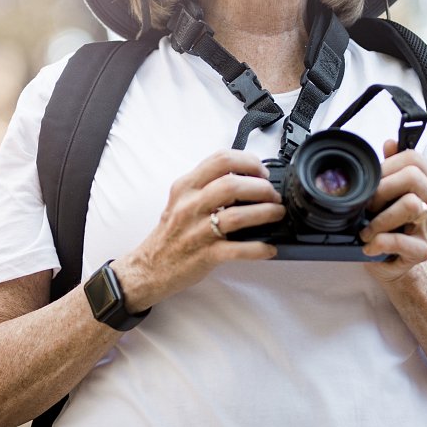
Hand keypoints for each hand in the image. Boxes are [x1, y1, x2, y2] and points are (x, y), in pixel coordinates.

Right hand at [111, 150, 284, 310]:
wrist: (149, 267)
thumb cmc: (170, 233)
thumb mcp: (181, 199)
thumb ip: (207, 185)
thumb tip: (245, 178)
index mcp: (186, 186)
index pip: (221, 159)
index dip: (249, 162)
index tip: (261, 171)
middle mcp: (190, 205)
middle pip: (232, 184)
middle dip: (262, 187)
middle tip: (273, 195)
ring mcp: (197, 230)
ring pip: (238, 215)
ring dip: (266, 213)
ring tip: (277, 214)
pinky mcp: (205, 255)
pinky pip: (238, 250)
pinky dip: (259, 248)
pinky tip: (269, 248)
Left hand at [361, 139, 426, 282]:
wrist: (392, 261)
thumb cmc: (388, 223)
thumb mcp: (387, 192)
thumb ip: (391, 165)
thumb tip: (391, 143)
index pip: (414, 159)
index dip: (388, 166)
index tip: (372, 180)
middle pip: (414, 178)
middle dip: (382, 190)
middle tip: (367, 205)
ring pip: (412, 206)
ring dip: (380, 219)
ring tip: (366, 230)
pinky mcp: (424, 250)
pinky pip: (402, 241)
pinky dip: (380, 242)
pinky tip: (371, 244)